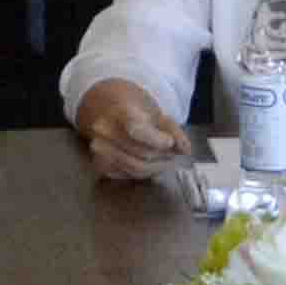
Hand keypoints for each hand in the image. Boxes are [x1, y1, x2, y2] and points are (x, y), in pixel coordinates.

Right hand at [73, 78, 187, 180]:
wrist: (106, 109)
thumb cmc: (134, 109)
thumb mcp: (156, 112)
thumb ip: (173, 130)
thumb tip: (185, 150)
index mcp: (120, 112)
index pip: (137, 130)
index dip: (157, 141)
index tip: (169, 142)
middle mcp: (105, 131)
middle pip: (142, 154)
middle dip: (163, 156)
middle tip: (173, 153)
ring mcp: (100, 149)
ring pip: (136, 169)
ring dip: (156, 167)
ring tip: (164, 159)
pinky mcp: (100, 165)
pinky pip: (128, 175)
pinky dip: (143, 172)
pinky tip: (149, 163)